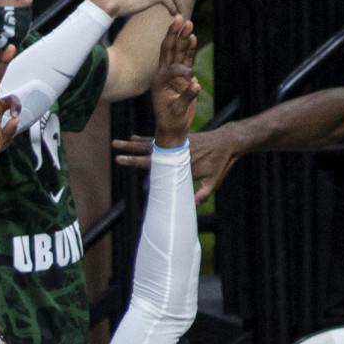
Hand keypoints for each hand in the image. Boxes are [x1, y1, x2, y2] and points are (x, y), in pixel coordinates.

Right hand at [112, 126, 237, 203]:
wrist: (229, 141)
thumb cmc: (222, 162)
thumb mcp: (215, 180)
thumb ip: (203, 193)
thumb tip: (193, 205)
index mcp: (179, 160)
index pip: (153, 162)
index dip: (136, 162)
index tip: (122, 161)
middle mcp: (175, 149)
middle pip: (147, 150)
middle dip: (129, 150)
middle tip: (114, 148)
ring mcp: (176, 143)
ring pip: (150, 142)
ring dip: (133, 143)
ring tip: (118, 142)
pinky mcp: (178, 139)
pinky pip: (158, 139)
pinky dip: (145, 139)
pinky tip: (135, 138)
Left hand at [151, 17, 198, 149]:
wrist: (172, 128)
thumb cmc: (172, 121)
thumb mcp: (178, 111)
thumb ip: (186, 97)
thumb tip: (196, 85)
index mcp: (159, 82)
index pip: (171, 66)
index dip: (181, 69)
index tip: (190, 77)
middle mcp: (164, 75)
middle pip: (169, 50)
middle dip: (174, 34)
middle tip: (179, 17)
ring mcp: (173, 74)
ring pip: (178, 52)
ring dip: (183, 38)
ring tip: (188, 22)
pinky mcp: (182, 77)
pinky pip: (186, 59)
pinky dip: (190, 49)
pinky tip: (193, 37)